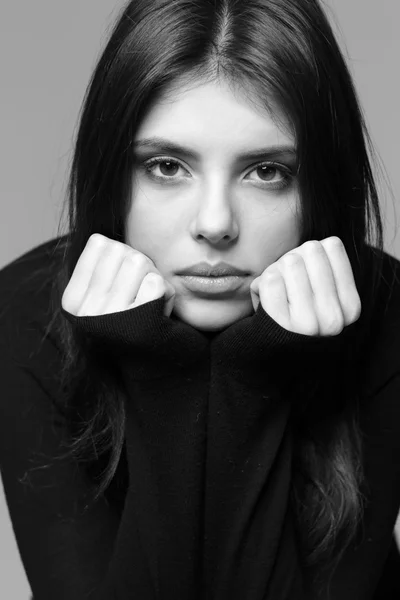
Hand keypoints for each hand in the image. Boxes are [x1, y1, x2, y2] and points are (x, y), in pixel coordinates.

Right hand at [61, 233, 175, 317]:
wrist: (155, 364)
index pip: (100, 244)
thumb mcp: (104, 294)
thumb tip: (101, 238)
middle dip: (140, 265)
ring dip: (154, 277)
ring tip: (149, 301)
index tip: (122, 283)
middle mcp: (86, 311)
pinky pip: (157, 283)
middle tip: (141, 293)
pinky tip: (160, 312)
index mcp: (72, 301)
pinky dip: (166, 294)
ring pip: (140, 262)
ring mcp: (112, 318)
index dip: (121, 256)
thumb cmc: (133, 320)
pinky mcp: (141, 324)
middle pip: (122, 251)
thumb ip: (99, 266)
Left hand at [249, 237, 361, 335]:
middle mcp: (334, 318)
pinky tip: (266, 301)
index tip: (307, 275)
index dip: (312, 254)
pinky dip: (261, 284)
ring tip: (277, 294)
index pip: (332, 246)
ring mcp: (308, 323)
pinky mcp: (279, 324)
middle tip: (288, 284)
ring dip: (276, 272)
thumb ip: (325, 267)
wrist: (269, 354)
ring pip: (290, 261)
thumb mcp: (323, 295)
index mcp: (350, 307)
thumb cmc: (294, 313)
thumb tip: (321, 245)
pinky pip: (270, 279)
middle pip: (310, 249)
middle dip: (293, 260)